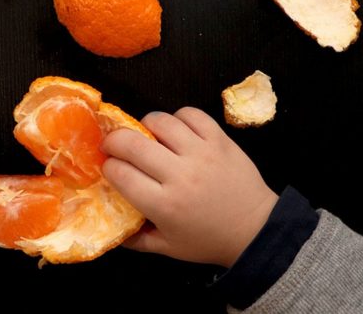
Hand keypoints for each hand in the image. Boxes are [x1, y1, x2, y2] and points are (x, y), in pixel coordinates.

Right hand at [101, 108, 277, 267]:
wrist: (255, 229)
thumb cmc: (208, 239)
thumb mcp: (168, 248)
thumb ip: (135, 240)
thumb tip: (111, 228)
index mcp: (164, 205)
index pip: (120, 174)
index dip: (107, 166)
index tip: (109, 166)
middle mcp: (180, 175)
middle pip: (132, 143)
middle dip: (113, 140)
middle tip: (113, 144)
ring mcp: (201, 153)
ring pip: (160, 122)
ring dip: (145, 125)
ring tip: (146, 135)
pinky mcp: (219, 139)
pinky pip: (191, 114)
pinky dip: (177, 117)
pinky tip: (176, 130)